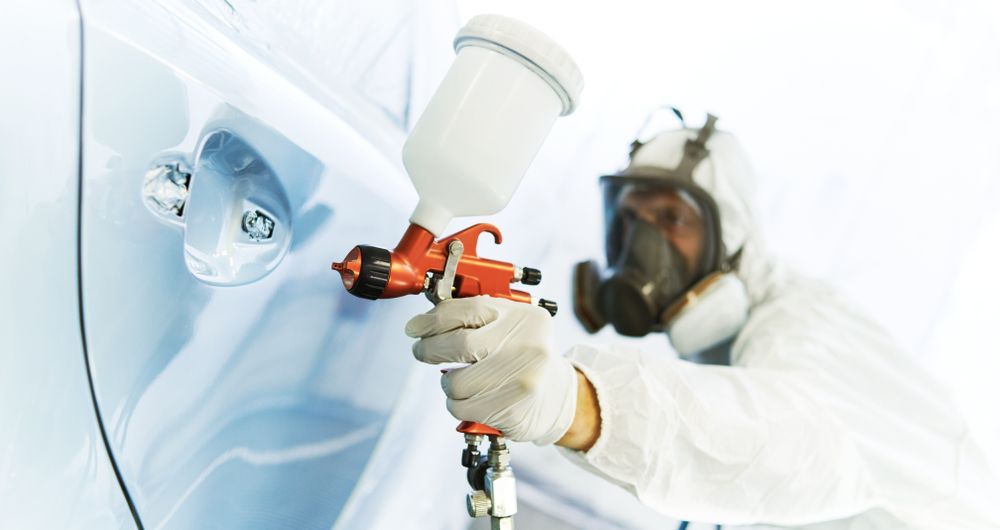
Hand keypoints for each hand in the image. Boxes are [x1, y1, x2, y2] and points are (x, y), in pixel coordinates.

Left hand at [405, 296, 578, 444]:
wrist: (558, 396)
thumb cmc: (525, 356)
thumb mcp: (510, 325)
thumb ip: (475, 316)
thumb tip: (424, 322)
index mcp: (523, 317)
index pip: (467, 310)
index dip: (433, 319)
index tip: (415, 328)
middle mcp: (527, 345)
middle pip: (458, 344)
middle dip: (429, 349)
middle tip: (422, 351)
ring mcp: (522, 379)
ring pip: (455, 381)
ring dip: (448, 382)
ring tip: (463, 380)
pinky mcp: (513, 410)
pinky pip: (462, 407)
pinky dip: (458, 404)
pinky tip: (473, 398)